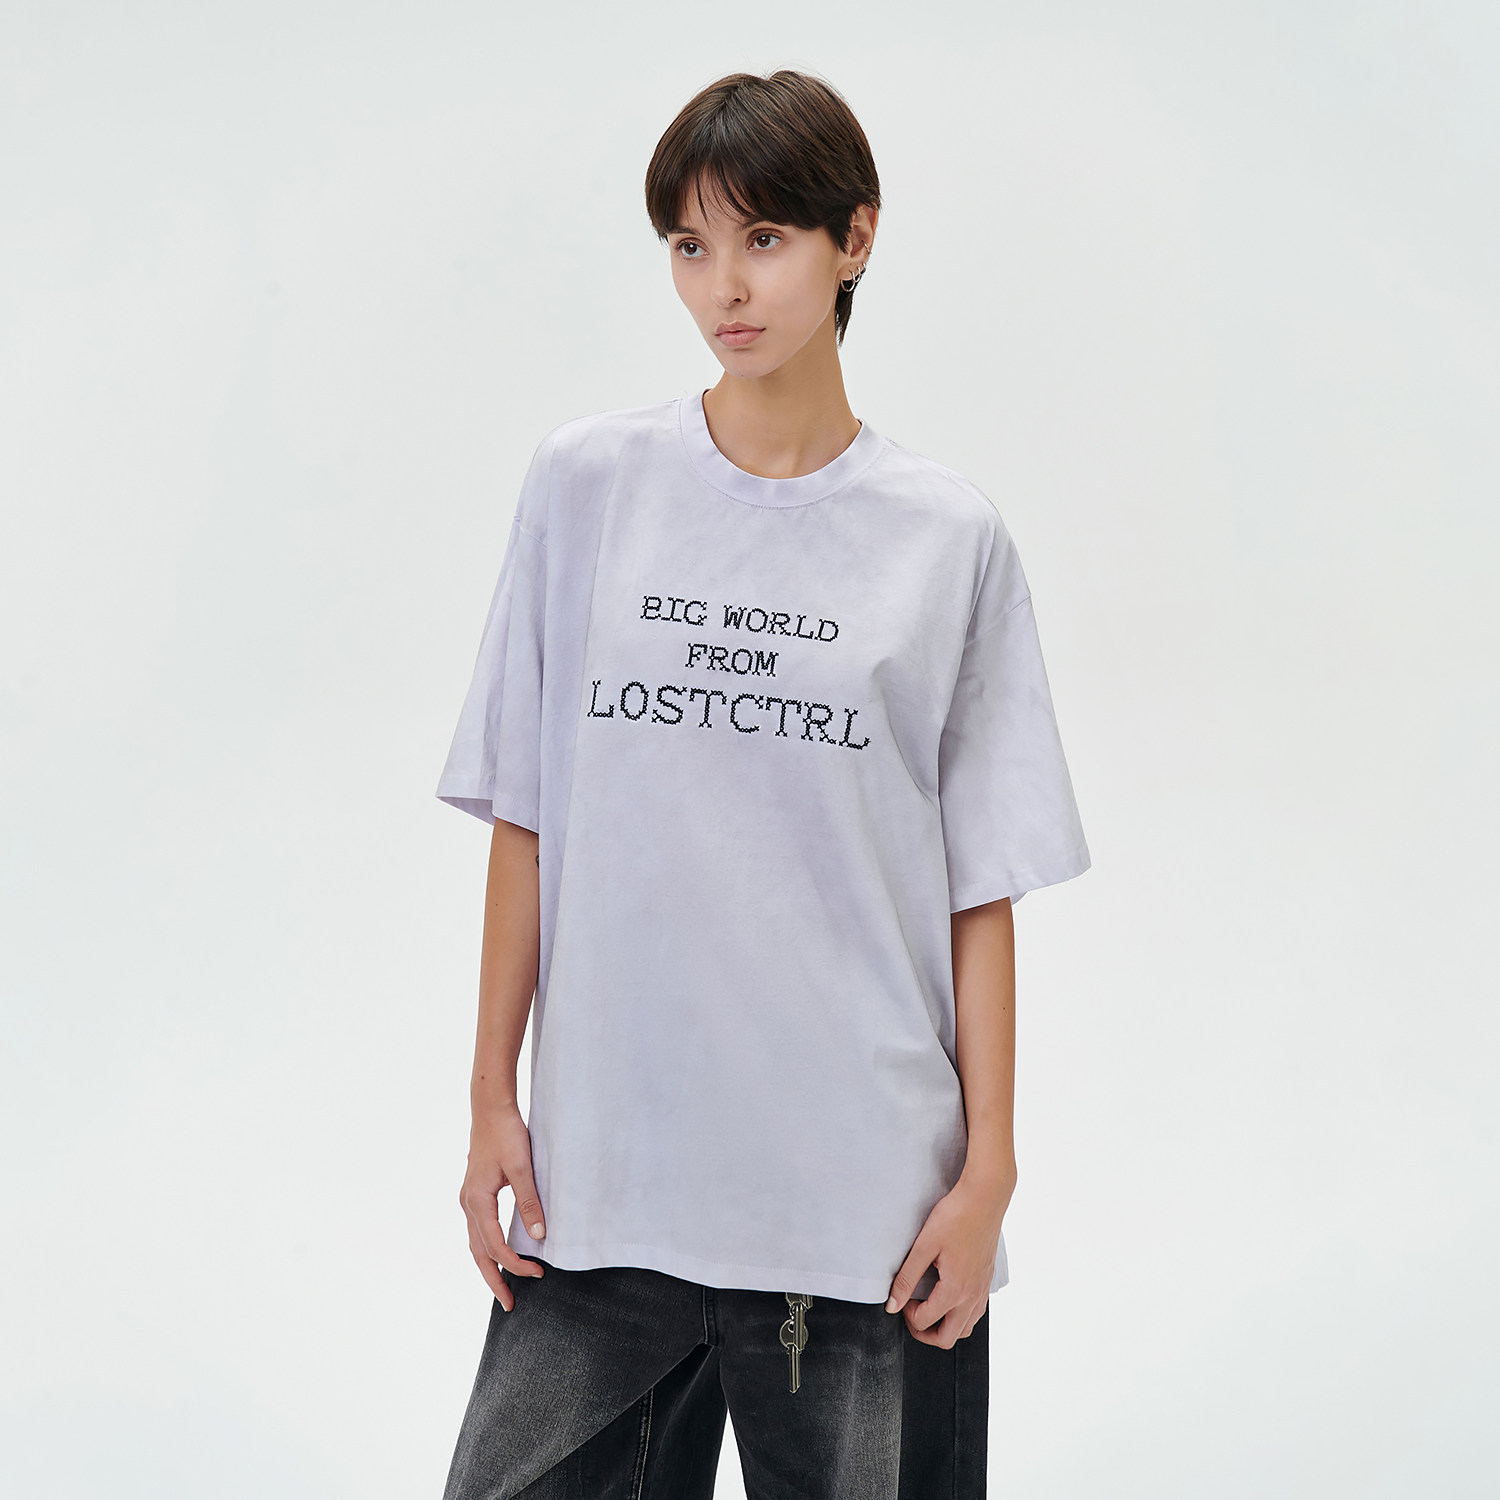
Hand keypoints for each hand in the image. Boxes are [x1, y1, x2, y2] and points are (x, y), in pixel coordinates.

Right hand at [459, 1102, 547, 1310]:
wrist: (490, 1108)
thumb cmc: (506, 1134)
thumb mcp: (521, 1167)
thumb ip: (530, 1202)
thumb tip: (539, 1238)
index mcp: (478, 1201)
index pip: (495, 1247)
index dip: (516, 1265)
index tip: (538, 1273)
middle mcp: (468, 1204)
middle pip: (478, 1253)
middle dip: (494, 1280)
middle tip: (510, 1305)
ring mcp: (469, 1199)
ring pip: (476, 1243)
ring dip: (489, 1267)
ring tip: (503, 1286)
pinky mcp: (474, 1193)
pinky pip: (478, 1230)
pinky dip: (487, 1248)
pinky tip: (498, 1252)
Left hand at [885, 1171, 1012, 1347]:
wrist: (985, 1198)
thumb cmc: (956, 1216)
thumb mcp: (924, 1245)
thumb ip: (907, 1278)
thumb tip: (892, 1305)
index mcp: (955, 1290)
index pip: (925, 1321)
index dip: (906, 1313)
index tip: (901, 1295)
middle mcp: (972, 1296)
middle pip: (948, 1339)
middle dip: (924, 1333)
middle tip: (911, 1313)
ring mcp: (982, 1291)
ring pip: (965, 1329)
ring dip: (944, 1327)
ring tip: (928, 1309)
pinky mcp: (987, 1282)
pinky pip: (975, 1314)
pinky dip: (960, 1317)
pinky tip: (949, 1298)